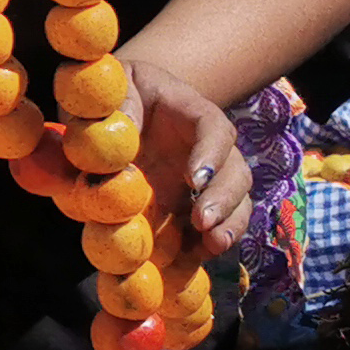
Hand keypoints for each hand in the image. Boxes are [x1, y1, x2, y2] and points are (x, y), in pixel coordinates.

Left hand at [118, 58, 249, 250]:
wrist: (119, 110)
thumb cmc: (117, 94)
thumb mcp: (114, 88)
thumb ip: (118, 104)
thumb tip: (118, 132)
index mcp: (189, 112)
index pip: (214, 128)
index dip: (211, 153)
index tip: (195, 179)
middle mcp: (205, 148)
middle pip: (234, 169)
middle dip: (224, 197)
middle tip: (203, 221)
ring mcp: (203, 179)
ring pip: (235, 200)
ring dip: (228, 224)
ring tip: (213, 245)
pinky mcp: (190, 204)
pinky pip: (210, 226)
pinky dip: (206, 245)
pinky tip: (195, 261)